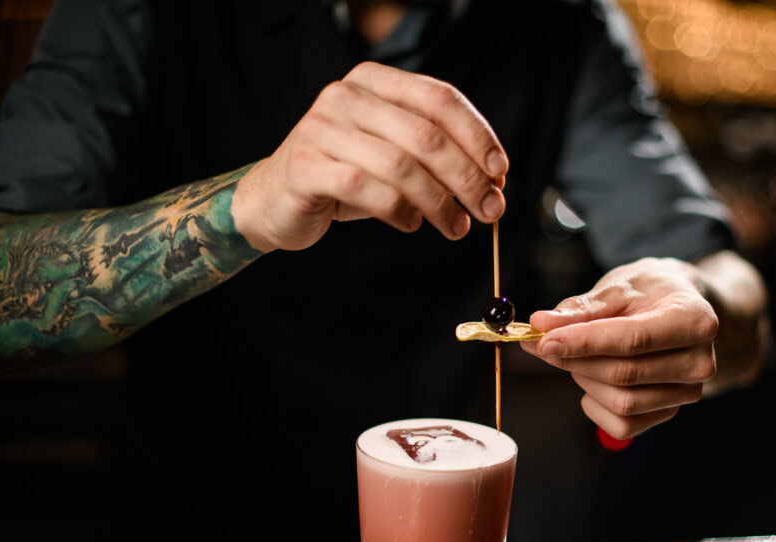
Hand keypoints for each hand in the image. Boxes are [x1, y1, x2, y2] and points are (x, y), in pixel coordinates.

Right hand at [232, 62, 507, 251]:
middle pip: (425, 135)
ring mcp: (321, 129)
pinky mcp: (305, 167)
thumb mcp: (394, 156)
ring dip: (439, 202)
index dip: (477, 136)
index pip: (439, 99)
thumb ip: (436, 158)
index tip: (500, 172)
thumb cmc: (346, 176)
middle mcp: (346, 96)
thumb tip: (493, 182)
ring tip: (457, 227)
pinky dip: (400, 212)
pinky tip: (412, 225)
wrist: (275, 198)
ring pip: (400, 166)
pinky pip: (368, 191)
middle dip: (466, 177)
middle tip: (489, 209)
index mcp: (374, 82)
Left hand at [521, 257, 719, 439]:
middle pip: (623, 374)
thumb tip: (542, 324)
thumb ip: (583, 308)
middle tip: (542, 343)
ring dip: (585, 379)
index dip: (584, 342)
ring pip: (621, 402)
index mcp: (695, 321)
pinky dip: (595, 403)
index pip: (633, 340)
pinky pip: (622, 424)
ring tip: (579, 354)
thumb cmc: (650, 293)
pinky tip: (594, 378)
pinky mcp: (669, 413)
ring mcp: (687, 393)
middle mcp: (699, 362)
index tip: (544, 340)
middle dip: (575, 360)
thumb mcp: (620, 287)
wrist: (679, 309)